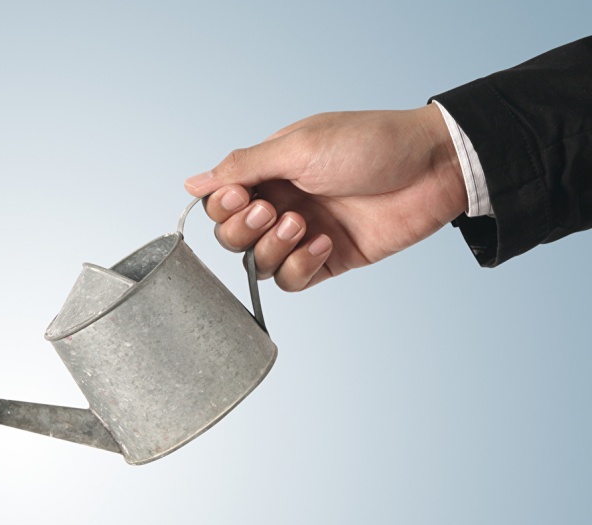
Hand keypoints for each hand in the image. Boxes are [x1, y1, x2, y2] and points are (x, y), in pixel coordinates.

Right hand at [184, 105, 467, 290]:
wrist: (433, 168)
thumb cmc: (371, 144)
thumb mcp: (299, 146)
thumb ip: (242, 167)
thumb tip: (192, 184)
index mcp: (270, 172)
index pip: (222, 202)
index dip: (224, 207)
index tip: (243, 195)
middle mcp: (282, 204)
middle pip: (233, 237)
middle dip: (245, 230)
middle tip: (275, 211)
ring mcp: (304, 235)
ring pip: (259, 263)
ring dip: (273, 249)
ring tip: (304, 225)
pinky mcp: (328, 259)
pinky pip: (292, 280)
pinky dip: (300, 266)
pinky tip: (325, 242)